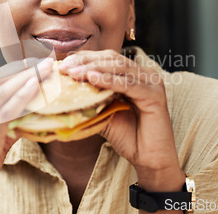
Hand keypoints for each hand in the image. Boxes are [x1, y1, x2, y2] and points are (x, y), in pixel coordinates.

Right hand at [0, 57, 53, 212]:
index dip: (11, 70)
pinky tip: (33, 90)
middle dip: (21, 71)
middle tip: (43, 63)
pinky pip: (3, 115)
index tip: (31, 63)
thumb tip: (29, 112)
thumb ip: (4, 124)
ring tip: (44, 72)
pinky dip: (19, 100)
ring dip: (24, 80)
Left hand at [59, 50, 184, 191]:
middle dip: (86, 61)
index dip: (84, 58)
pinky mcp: (154, 95)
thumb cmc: (128, 137)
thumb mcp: (104, 113)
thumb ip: (91, 99)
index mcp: (134, 74)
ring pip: (118, 68)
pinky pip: (127, 85)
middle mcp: (145, 74)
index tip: (63, 64)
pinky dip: (108, 80)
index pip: (106, 58)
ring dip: (93, 69)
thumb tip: (64, 92)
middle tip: (64, 67)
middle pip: (111, 59)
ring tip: (74, 73)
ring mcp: (151, 82)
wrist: (149, 159)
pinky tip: (92, 78)